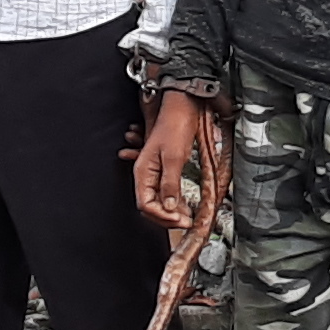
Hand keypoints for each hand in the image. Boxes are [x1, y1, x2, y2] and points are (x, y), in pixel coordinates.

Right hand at [134, 89, 204, 228]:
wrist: (183, 107)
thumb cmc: (176, 125)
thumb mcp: (174, 156)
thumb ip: (170, 183)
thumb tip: (169, 206)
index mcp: (143, 171)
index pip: (145, 204)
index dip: (161, 216)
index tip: (178, 220)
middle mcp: (146, 174)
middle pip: (151, 206)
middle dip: (167, 217)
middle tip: (185, 222)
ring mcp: (155, 172)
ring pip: (159, 201)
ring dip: (171, 211)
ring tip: (186, 217)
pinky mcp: (165, 170)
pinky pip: (166, 192)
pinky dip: (175, 202)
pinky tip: (184, 206)